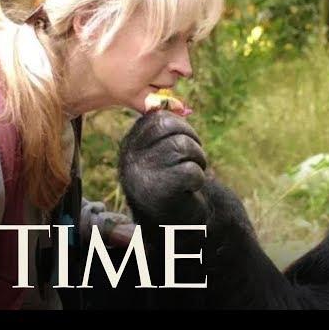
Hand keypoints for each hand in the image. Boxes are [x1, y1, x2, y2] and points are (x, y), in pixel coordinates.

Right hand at [118, 111, 208, 228]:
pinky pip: (191, 170)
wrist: (178, 223)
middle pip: (170, 126)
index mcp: (131, 145)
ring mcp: (142, 174)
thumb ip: (165, 129)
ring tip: (190, 175)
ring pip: (183, 146)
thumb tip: (175, 106)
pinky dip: (198, 179)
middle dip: (191, 140)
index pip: (158, 117)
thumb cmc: (176, 180)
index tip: (184, 144)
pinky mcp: (159, 190)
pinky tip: (188, 190)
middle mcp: (130, 158)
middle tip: (192, 160)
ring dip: (197, 160)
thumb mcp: (164, 151)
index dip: (181, 126)